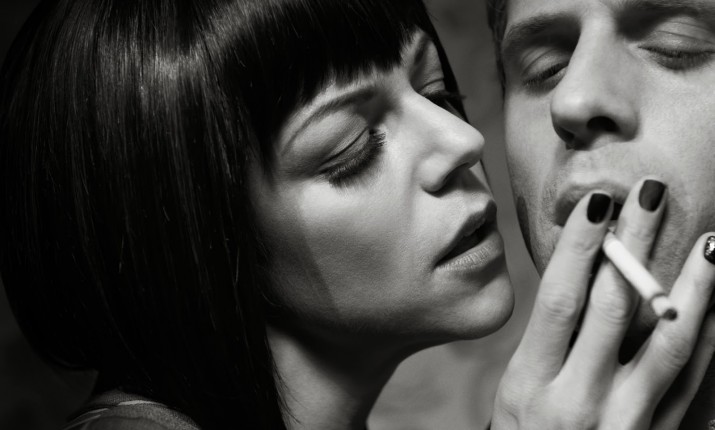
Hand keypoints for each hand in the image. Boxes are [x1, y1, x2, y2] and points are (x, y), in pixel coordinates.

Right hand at [492, 179, 714, 428]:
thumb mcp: (516, 396)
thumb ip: (548, 348)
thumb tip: (583, 282)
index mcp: (529, 385)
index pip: (559, 301)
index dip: (578, 248)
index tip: (597, 203)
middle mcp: (576, 402)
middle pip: (612, 309)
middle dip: (633, 246)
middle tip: (651, 195)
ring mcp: (623, 423)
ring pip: (667, 342)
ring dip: (694, 287)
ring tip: (712, 242)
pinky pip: (691, 382)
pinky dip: (708, 338)